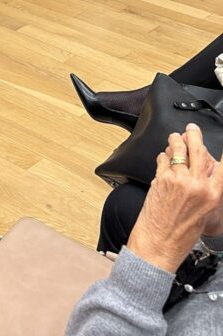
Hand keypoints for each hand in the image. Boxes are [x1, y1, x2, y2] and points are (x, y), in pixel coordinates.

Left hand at [127, 124, 222, 272]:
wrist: (159, 245)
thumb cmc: (181, 234)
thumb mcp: (204, 212)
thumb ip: (206, 189)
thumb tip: (203, 169)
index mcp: (212, 195)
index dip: (222, 153)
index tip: (221, 143)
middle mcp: (197, 185)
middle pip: (197, 148)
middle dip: (194, 134)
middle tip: (191, 129)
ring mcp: (178, 179)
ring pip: (177, 149)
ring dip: (175, 140)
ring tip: (174, 139)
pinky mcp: (161, 178)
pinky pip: (163, 158)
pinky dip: (163, 156)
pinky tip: (164, 158)